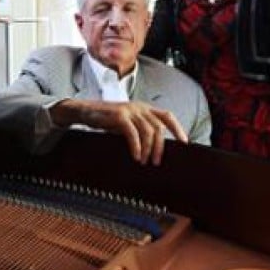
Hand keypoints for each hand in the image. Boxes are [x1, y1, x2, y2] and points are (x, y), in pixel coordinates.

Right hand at [51, 100, 187, 165]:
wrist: (85, 110)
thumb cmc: (107, 119)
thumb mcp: (128, 122)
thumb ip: (140, 129)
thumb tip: (155, 149)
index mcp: (144, 108)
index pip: (167, 116)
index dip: (177, 129)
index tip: (184, 143)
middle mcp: (139, 107)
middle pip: (158, 127)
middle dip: (160, 147)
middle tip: (156, 162)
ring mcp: (129, 110)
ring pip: (148, 131)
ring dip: (148, 149)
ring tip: (144, 161)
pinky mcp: (119, 116)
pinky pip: (133, 133)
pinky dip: (136, 146)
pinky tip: (135, 156)